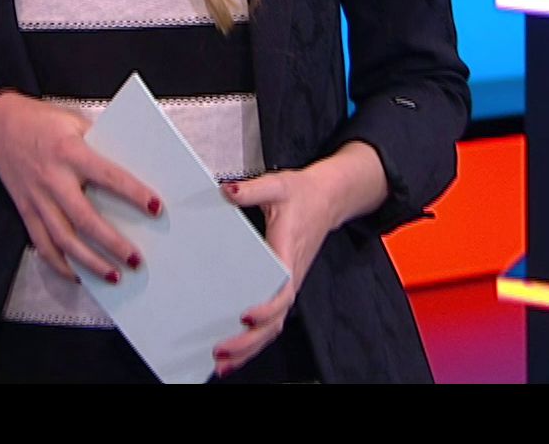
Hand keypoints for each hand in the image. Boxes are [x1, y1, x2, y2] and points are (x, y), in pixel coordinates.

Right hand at [0, 93, 163, 285]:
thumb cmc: (43, 123)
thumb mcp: (75, 123)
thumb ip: (100, 145)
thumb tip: (135, 167)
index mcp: (70, 152)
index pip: (107, 176)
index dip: (132, 193)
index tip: (156, 207)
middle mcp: (53, 179)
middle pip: (84, 218)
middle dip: (111, 242)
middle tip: (136, 260)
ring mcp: (37, 199)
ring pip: (63, 239)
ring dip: (89, 262)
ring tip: (114, 276)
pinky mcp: (26, 212)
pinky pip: (42, 245)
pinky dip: (60, 265)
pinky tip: (79, 276)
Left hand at [207, 165, 345, 377]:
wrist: (327, 198)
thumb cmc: (302, 194)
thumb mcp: (277, 185)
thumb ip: (252, 190)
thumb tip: (227, 191)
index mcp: (288, 256)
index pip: (283, 293)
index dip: (266, 309)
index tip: (245, 316)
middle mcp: (290, 277)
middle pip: (275, 322)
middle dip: (249, 342)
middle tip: (221, 352)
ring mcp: (287, 285)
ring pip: (272, 327)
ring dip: (249, 348)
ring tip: (221, 364)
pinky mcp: (282, 287)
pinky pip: (270, 320)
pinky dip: (253, 340)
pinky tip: (234, 351)